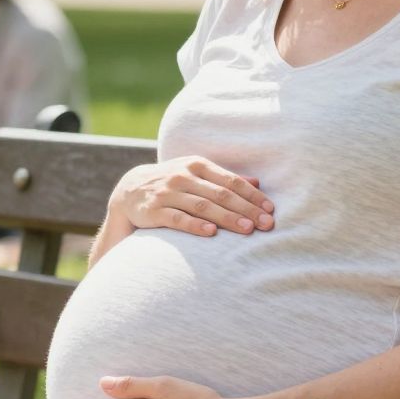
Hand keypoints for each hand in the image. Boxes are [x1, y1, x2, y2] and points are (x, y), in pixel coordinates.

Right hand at [110, 157, 273, 237]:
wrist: (129, 191)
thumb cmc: (172, 183)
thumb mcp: (195, 173)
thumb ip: (224, 178)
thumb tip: (257, 183)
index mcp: (196, 165)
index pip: (230, 180)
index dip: (252, 195)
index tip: (270, 209)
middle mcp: (182, 176)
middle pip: (220, 194)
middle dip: (246, 209)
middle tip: (266, 223)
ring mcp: (167, 193)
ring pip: (202, 206)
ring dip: (227, 218)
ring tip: (247, 230)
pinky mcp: (154, 211)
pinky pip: (177, 219)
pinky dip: (195, 225)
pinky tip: (212, 233)